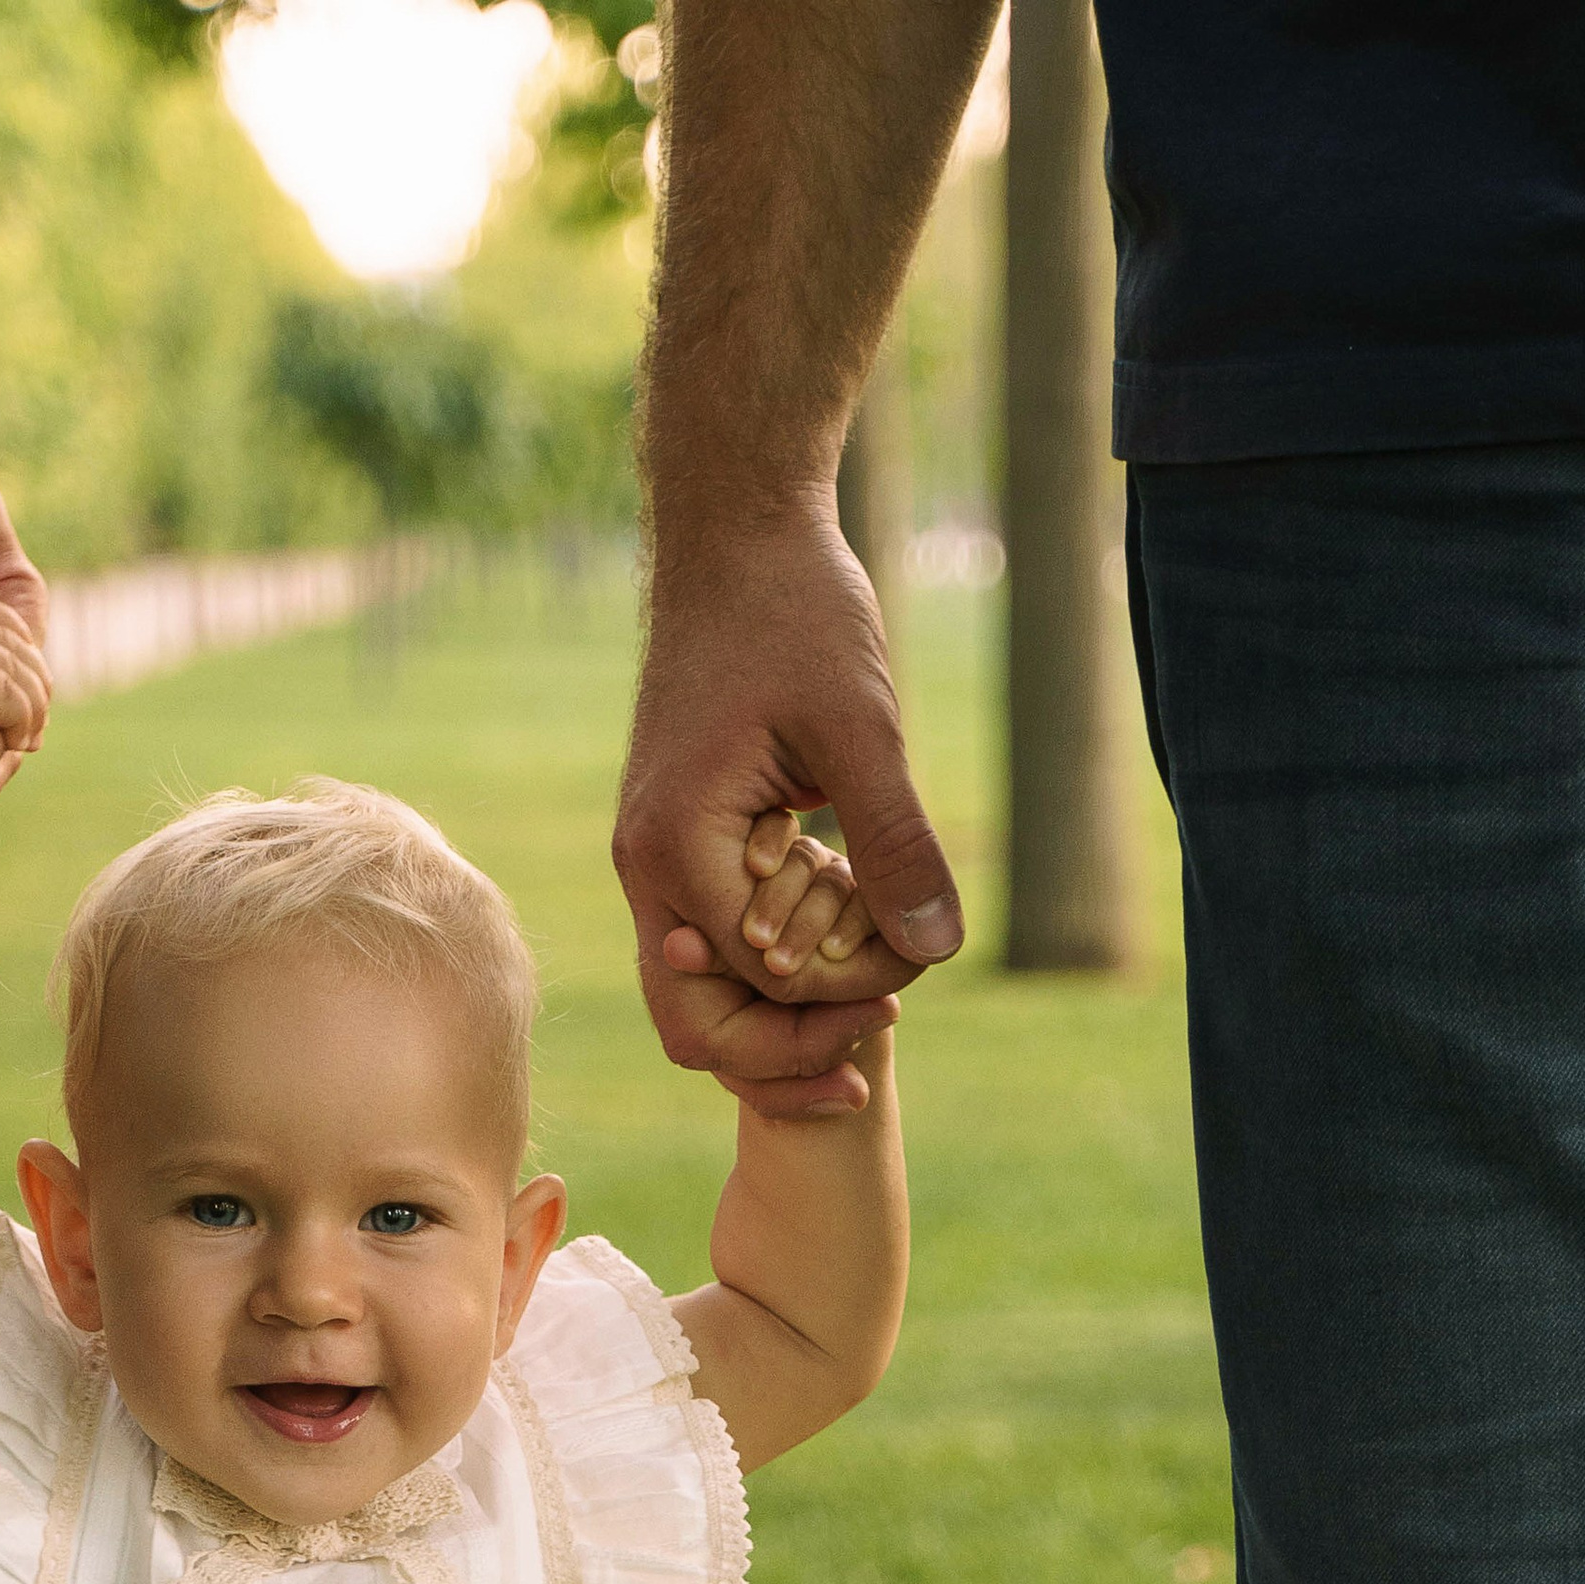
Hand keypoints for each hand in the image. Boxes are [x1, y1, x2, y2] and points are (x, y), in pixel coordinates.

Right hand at [615, 500, 961, 1110]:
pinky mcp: (678, 843)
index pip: (755, 984)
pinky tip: (842, 940)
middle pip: (699, 1025)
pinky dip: (775, 961)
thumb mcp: (863, 729)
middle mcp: (646, 869)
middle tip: (879, 1045)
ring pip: (702, 994)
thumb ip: (895, 847)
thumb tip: (937, 951)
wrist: (736, 533)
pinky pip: (714, 943)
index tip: (912, 982)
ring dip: (782, 1012)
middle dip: (789, 1049)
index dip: (837, 1001)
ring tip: (871, 999)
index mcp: (677, 848)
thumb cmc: (795, 611)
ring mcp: (653, 861)